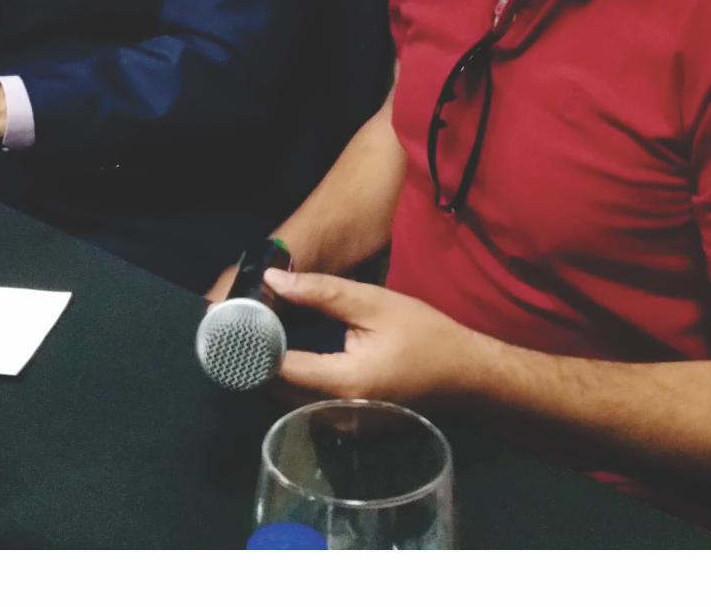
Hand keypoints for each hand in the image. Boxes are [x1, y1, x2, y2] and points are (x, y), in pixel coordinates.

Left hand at [265, 269, 486, 407]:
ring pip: (289, 401)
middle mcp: (333, 415)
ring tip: (274, 334)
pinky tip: (301, 356)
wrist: (464, 375)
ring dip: (280, 371)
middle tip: (257, 321)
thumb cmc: (424, 334)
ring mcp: (339, 428)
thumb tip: (274, 283)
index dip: (257, 343)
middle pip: (277, 389)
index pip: (278, 368)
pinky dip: (300, 383)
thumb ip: (322, 292)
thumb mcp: (375, 303)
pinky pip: (307, 406)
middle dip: (263, 356)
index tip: (246, 317)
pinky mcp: (346, 429)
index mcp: (340, 383)